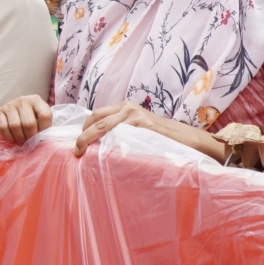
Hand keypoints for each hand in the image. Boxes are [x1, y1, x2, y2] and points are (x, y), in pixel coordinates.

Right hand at [0, 95, 51, 144]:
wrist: (16, 111)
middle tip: (30, 143)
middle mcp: (23, 100)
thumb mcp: (41, 118)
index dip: (44, 130)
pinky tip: (13, 138)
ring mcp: (10, 104)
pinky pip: (3, 127)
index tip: (41, 137)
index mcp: (36, 100)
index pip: (45, 116)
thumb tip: (44, 142)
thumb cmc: (32, 117)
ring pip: (15, 126)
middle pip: (29, 123)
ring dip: (19, 138)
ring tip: (22, 142)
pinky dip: (9, 137)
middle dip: (30, 137)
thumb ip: (44, 126)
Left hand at [74, 102, 222, 160]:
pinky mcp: (145, 126)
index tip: (77, 144)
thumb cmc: (160, 139)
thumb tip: (95, 145)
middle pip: (96, 118)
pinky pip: (121, 136)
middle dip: (82, 134)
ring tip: (82, 152)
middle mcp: (128, 109)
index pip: (96, 115)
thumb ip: (119, 132)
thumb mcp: (137, 130)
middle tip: (76, 150)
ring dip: (90, 139)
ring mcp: (136, 116)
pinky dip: (110, 145)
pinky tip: (103, 156)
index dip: (83, 129)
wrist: (187, 140)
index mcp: (125, 108)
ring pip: (104, 126)